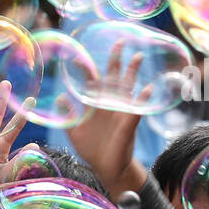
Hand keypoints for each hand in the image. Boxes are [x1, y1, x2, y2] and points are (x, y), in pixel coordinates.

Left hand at [66, 45, 147, 198]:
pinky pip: (137, 110)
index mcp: (95, 105)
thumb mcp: (74, 131)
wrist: (107, 167)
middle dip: (116, 60)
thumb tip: (61, 97)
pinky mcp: (128, 124)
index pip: (91, 82)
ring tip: (138, 56)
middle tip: (120, 41)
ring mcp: (120, 112)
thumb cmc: (91, 148)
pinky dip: (143, 100)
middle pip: (113, 78)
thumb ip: (67, 115)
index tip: (76, 58)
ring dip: (133, 73)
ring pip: (128, 88)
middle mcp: (109, 105)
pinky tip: (148, 88)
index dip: (84, 70)